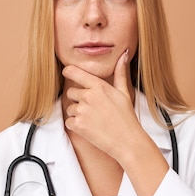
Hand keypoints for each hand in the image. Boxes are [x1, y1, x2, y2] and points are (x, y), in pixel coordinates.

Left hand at [62, 49, 169, 195]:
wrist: (127, 141)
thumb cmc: (127, 117)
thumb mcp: (124, 92)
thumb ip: (120, 72)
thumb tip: (124, 53)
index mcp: (99, 86)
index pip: (74, 73)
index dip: (68, 72)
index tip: (67, 72)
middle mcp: (88, 96)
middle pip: (71, 93)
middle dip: (78, 100)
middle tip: (93, 109)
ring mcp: (82, 111)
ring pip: (70, 109)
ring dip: (77, 114)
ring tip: (94, 120)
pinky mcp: (78, 125)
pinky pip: (69, 122)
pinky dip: (76, 126)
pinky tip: (90, 128)